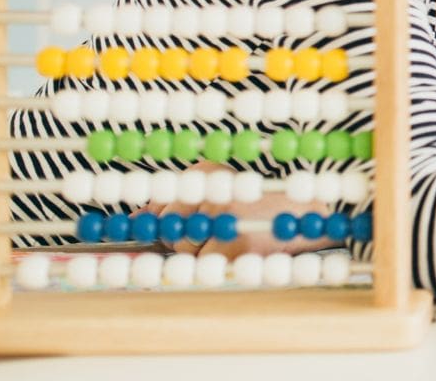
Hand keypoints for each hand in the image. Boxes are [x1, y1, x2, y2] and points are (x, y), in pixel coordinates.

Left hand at [138, 162, 338, 258]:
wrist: (303, 219)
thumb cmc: (256, 210)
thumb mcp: (217, 193)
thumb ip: (173, 204)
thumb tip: (132, 219)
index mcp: (206, 169)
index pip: (158, 207)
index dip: (162, 224)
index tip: (160, 228)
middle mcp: (212, 187)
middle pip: (169, 231)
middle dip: (188, 242)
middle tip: (223, 233)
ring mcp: (223, 215)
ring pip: (185, 251)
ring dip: (204, 255)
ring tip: (235, 240)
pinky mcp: (234, 243)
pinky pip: (204, 266)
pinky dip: (220, 266)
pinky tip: (242, 251)